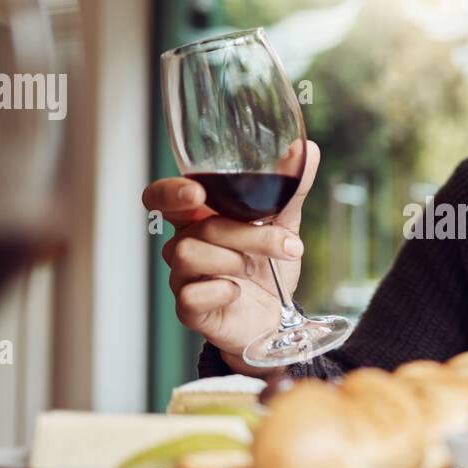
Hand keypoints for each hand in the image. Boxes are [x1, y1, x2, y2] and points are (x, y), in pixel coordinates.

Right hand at [142, 141, 320, 376]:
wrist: (278, 318)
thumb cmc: (269, 268)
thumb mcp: (285, 224)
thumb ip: (291, 188)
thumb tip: (307, 149)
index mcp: (198, 218)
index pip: (160, 197)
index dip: (170, 192)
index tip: (197, 192)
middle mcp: (184, 245)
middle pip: (195, 226)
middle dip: (243, 232)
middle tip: (282, 242)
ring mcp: (182, 278)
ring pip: (188, 255)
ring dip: (234, 258)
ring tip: (257, 268)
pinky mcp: (189, 310)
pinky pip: (191, 295)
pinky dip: (220, 290)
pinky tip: (237, 291)